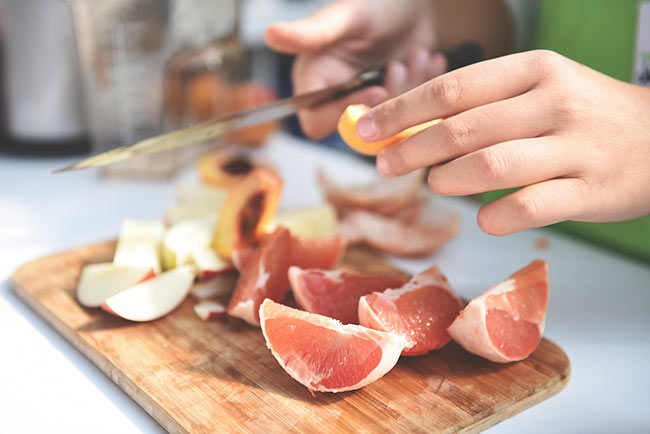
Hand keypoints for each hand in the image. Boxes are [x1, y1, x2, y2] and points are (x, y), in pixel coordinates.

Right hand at [264, 0, 445, 138]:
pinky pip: (408, 117)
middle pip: (354, 127)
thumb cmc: (376, 3)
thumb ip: (309, 33)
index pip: (316, 121)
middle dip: (383, 100)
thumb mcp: (344, 17)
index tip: (375, 87)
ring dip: (407, 90)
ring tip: (415, 56)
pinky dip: (422, 87)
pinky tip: (425, 59)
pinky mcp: (394, 104)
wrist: (416, 3)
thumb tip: (270, 34)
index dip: (345, 111)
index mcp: (314, 80)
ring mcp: (366, 101)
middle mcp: (336, 95)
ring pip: (384, 124)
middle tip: (398, 67)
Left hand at [356, 50, 649, 234]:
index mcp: (534, 70)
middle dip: (411, 149)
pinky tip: (482, 218)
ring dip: (449, 179)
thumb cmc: (583, 114)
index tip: (366, 128)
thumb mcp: (538, 90)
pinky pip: (527, 208)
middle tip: (385, 165)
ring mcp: (574, 148)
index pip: (453, 88)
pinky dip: (494, 217)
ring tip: (437, 182)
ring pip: (491, 166)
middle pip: (463, 129)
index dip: (401, 111)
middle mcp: (554, 103)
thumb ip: (481, 106)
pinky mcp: (589, 191)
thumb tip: (412, 129)